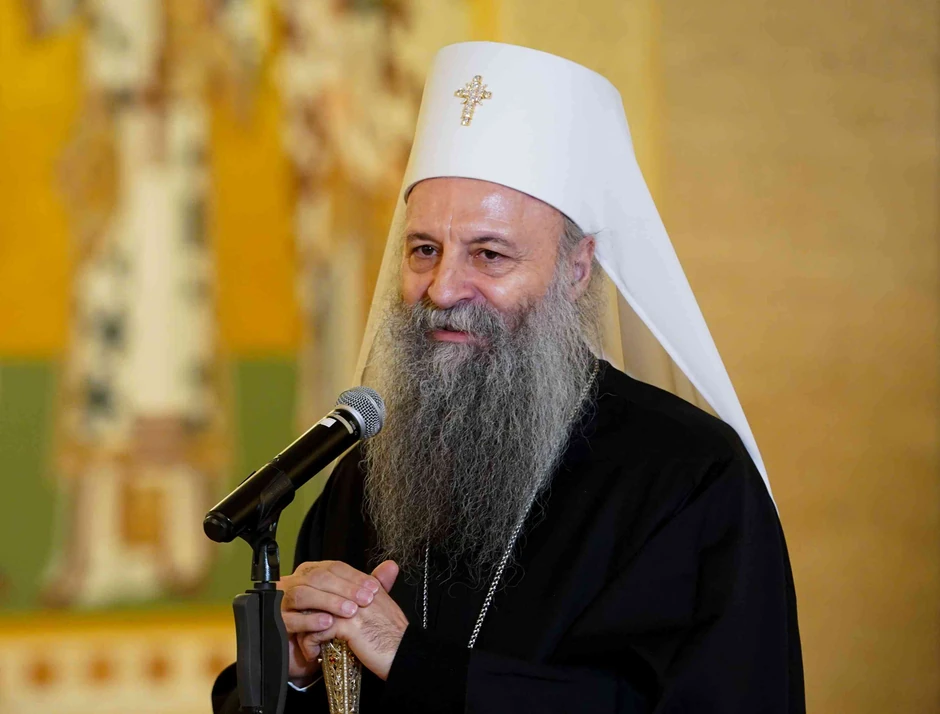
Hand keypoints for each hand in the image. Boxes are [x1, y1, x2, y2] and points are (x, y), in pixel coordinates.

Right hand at [278, 560, 383, 685]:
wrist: (311, 653)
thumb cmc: (332, 625)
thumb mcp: (354, 604)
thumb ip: (371, 585)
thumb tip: (392, 566)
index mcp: (313, 572)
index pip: (333, 567)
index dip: (354, 576)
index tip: (374, 588)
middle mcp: (295, 582)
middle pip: (317, 577)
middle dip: (344, 588)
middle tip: (365, 600)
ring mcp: (283, 602)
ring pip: (302, 594)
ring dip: (328, 602)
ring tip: (350, 612)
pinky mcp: (277, 623)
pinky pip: (290, 619)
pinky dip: (310, 621)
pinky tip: (328, 624)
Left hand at [300, 560, 407, 680]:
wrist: (405, 655)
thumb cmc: (394, 637)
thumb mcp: (385, 608)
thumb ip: (376, 590)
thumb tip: (367, 585)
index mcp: (369, 586)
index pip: (335, 575)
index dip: (319, 590)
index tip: (310, 605)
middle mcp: (360, 593)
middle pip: (322, 589)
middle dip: (307, 607)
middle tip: (301, 622)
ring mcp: (354, 608)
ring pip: (316, 610)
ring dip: (306, 627)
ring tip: (305, 640)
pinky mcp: (348, 626)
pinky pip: (318, 631)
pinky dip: (311, 643)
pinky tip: (312, 653)